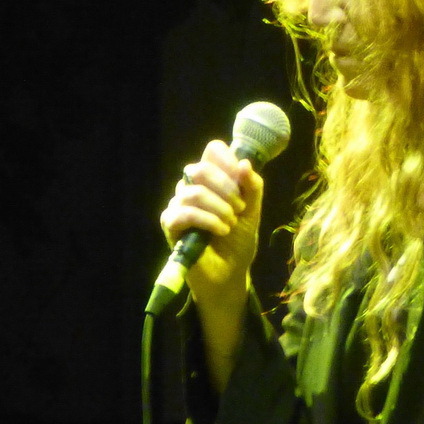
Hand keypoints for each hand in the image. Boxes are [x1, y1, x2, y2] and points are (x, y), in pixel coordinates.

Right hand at [160, 140, 263, 308]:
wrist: (230, 272)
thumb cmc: (238, 240)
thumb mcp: (252, 212)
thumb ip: (252, 187)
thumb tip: (244, 164)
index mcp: (213, 179)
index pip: (212, 151)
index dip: (227, 159)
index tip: (241, 178)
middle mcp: (192, 187)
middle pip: (200, 168)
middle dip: (226, 188)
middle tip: (240, 209)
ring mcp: (179, 205)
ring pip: (193, 192)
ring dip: (219, 208)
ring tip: (231, 224)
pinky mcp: (170, 224)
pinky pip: (184, 213)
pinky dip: (207, 220)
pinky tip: (221, 230)